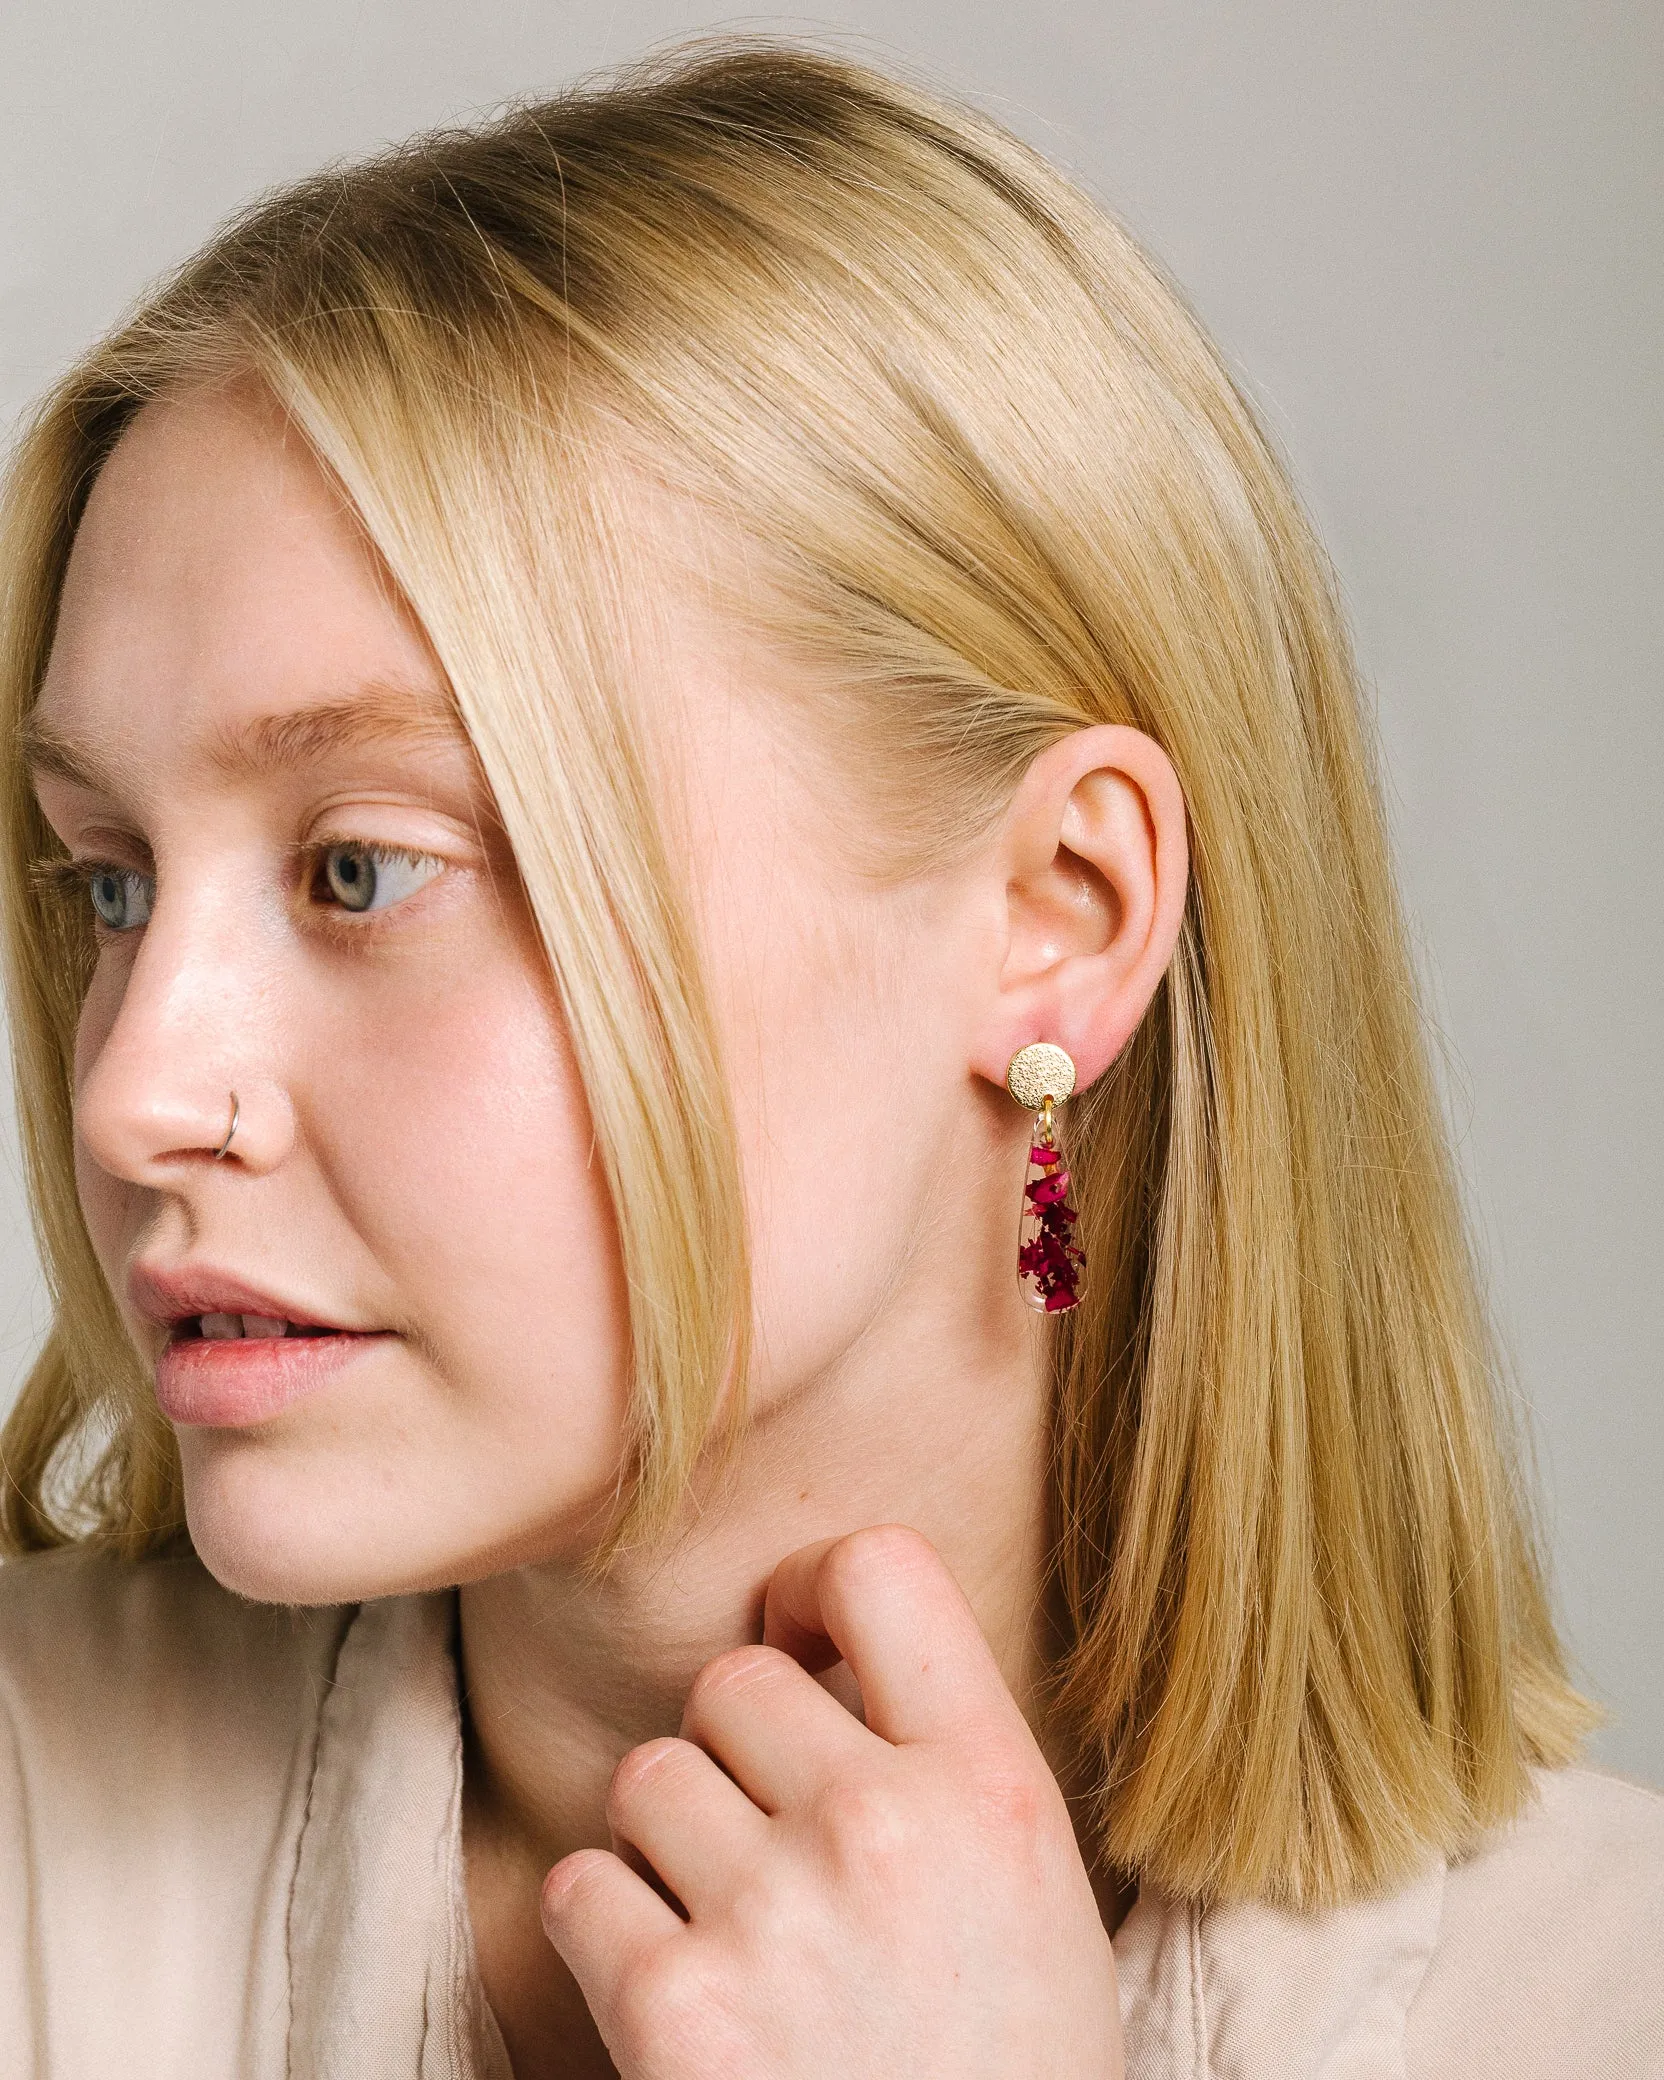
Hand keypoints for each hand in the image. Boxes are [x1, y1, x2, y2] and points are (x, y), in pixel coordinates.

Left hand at [540, 1525, 1123, 2077]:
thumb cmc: (1003, 2071)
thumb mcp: (1032, 1893)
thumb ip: (941, 1759)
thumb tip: (808, 1648)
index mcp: (994, 1785)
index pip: (880, 1566)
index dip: (814, 1590)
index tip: (805, 1650)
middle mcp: (886, 1825)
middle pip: (730, 1681)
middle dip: (731, 1753)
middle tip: (770, 1852)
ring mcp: (777, 1913)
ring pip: (646, 1779)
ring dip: (666, 1849)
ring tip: (735, 1941)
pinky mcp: (675, 2009)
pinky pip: (579, 1886)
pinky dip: (605, 1937)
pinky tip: (675, 2000)